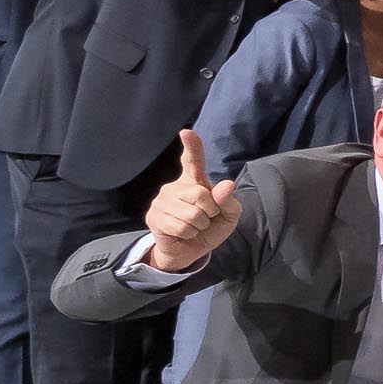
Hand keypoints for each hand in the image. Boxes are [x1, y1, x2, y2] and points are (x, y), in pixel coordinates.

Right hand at [143, 129, 241, 271]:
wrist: (190, 251)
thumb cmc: (209, 228)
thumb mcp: (228, 216)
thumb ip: (229, 201)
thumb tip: (226, 185)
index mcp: (194, 181)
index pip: (193, 161)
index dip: (192, 147)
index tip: (186, 132)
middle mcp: (175, 186)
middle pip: (201, 194)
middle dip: (209, 212)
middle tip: (204, 219)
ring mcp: (162, 200)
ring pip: (192, 214)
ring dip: (198, 226)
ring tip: (192, 227)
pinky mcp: (154, 216)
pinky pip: (181, 227)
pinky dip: (188, 235)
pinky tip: (182, 233)